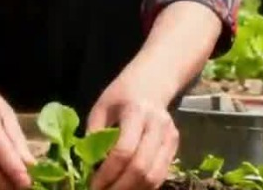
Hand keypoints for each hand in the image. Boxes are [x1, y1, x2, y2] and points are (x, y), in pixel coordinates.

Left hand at [86, 75, 178, 189]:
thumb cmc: (120, 96)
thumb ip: (94, 134)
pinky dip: (145, 187)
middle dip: (120, 187)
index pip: (124, 151)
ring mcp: (170, 137)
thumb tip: (87, 166)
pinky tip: (129, 187)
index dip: (108, 173)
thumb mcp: (101, 107)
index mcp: (136, 112)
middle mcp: (157, 126)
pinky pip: (161, 175)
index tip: (94, 184)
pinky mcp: (175, 147)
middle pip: (141, 168)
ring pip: (155, 176)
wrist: (151, 83)